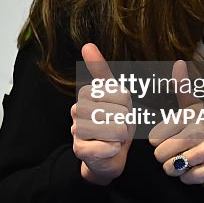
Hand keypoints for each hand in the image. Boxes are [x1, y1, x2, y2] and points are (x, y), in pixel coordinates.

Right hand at [71, 43, 133, 184]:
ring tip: (113, 139)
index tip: (121, 112)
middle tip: (117, 128)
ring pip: (113, 129)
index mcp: (88, 94)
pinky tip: (110, 149)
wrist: (109, 157)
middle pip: (118, 112)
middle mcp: (78, 109)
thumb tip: (86, 45)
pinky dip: (114, 149)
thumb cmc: (115, 124)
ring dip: (120, 137)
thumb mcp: (117, 96)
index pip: (120, 94)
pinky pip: (106, 146)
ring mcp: (76, 130)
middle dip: (125, 123)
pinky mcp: (79, 150)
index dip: (127, 106)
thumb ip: (102, 71)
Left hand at [147, 60, 203, 184]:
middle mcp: (199, 130)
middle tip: (182, 154)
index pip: (155, 138)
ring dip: (178, 170)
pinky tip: (200, 169)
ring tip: (190, 162)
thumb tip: (178, 62)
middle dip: (168, 158)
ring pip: (171, 167)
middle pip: (160, 154)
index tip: (176, 140)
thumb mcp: (197, 107)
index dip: (162, 143)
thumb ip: (182, 87)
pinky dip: (190, 178)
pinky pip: (187, 179)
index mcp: (190, 115)